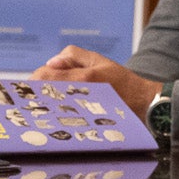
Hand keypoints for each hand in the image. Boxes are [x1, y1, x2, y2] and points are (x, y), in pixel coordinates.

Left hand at [35, 45, 160, 115]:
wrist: (143, 104)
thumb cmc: (122, 82)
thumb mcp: (100, 60)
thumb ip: (74, 55)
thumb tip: (51, 62)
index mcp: (84, 76)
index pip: (44, 75)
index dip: (35, 77)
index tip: (36, 80)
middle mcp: (81, 94)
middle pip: (42, 92)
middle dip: (35, 92)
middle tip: (35, 94)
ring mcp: (81, 111)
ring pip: (48, 107)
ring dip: (42, 104)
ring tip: (44, 104)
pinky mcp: (83, 122)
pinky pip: (59, 118)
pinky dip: (52, 114)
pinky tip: (54, 114)